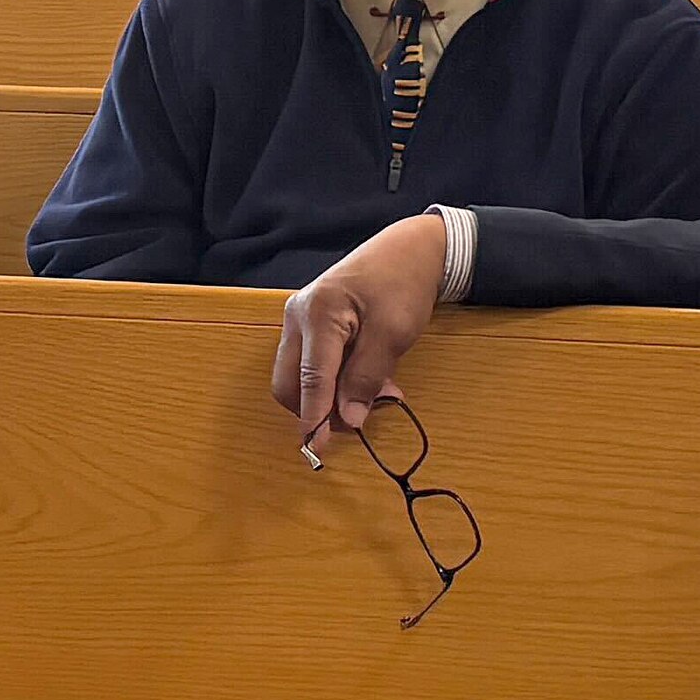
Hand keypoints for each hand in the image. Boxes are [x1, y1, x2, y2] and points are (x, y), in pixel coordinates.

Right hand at [270, 214, 451, 457]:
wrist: (409, 249)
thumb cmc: (403, 283)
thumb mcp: (393, 333)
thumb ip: (367, 377)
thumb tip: (349, 419)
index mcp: (318, 313)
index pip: (310, 379)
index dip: (314, 417)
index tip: (317, 450)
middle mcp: (298, 316)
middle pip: (289, 383)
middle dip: (319, 409)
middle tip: (363, 415)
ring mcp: (300, 319)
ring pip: (298, 377)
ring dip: (330, 396)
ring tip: (377, 392)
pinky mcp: (309, 323)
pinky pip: (310, 364)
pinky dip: (332, 381)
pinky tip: (365, 377)